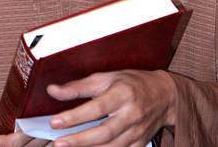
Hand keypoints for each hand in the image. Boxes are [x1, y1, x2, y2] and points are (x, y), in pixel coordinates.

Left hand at [46, 69, 175, 146]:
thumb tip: (52, 91)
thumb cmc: (131, 82)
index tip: (55, 121)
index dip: (75, 116)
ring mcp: (138, 132)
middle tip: (58, 143)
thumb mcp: (106, 77)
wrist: (165, 95)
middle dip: (79, 140)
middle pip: (103, 132)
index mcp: (122, 93)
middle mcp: (131, 114)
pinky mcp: (140, 144)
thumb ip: (79, 86)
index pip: (96, 107)